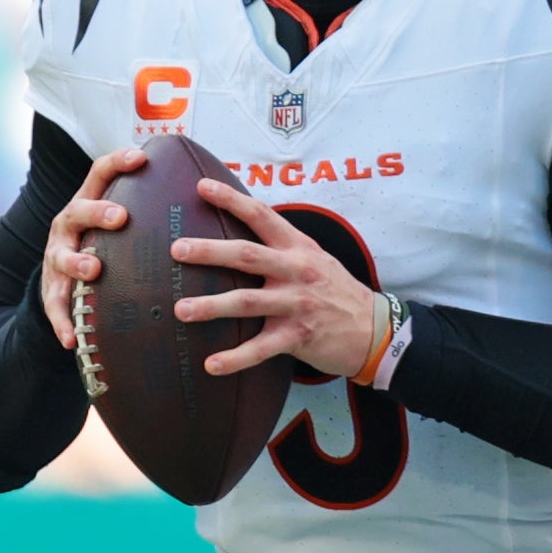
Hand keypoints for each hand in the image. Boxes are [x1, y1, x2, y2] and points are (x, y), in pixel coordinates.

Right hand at [41, 144, 143, 357]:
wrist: (62, 278)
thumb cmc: (107, 245)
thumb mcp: (122, 223)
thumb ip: (152, 210)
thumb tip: (209, 193)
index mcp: (89, 202)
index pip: (100, 173)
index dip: (118, 162)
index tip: (141, 156)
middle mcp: (69, 225)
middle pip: (78, 210)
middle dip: (98, 212)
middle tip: (119, 217)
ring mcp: (57, 256)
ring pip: (62, 256)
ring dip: (77, 261)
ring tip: (93, 270)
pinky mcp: (51, 289)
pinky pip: (55, 307)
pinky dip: (62, 322)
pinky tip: (71, 339)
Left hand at [171, 176, 384, 378]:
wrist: (374, 329)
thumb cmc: (335, 291)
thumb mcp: (315, 258)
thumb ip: (282, 246)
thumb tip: (244, 228)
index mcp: (297, 247)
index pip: (262, 215)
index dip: (231, 199)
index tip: (201, 187)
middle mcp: (296, 271)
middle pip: (247, 256)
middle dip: (210, 252)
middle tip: (177, 249)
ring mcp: (297, 304)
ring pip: (248, 302)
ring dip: (212, 306)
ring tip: (181, 310)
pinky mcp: (298, 336)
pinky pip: (261, 349)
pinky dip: (235, 358)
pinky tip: (211, 365)